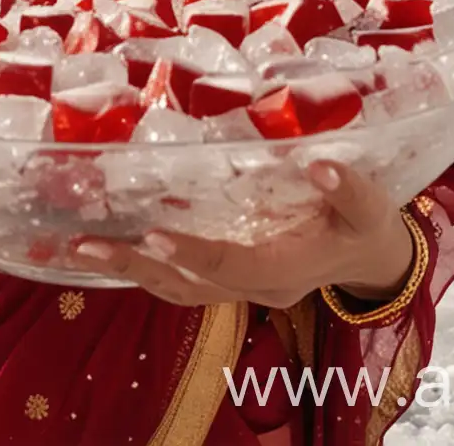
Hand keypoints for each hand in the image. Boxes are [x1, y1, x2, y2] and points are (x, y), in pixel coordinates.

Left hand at [72, 161, 416, 309]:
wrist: (370, 259)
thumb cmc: (364, 227)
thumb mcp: (371, 208)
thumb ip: (351, 190)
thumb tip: (323, 165)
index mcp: (285, 270)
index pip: (231, 265)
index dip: (191, 253)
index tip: (152, 234)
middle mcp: (255, 287)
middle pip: (187, 285)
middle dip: (136, 266)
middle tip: (86, 245)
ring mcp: (239, 288)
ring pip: (176, 288)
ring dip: (129, 270)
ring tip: (82, 248)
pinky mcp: (229, 277)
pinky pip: (180, 283)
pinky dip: (144, 269)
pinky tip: (114, 247)